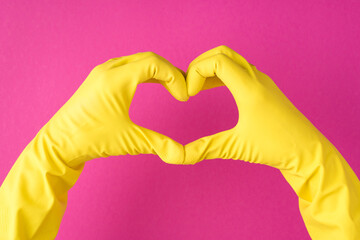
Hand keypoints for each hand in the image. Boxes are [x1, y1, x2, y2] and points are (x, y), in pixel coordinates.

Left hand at [40, 52, 188, 165]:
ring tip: (171, 87)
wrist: (58, 144)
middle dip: (169, 72)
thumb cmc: (90, 139)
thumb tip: (182, 155)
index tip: (184, 97)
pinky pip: (127, 67)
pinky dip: (144, 73)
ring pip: (137, 61)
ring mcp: (101, 73)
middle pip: (148, 59)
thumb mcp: (129, 141)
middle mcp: (108, 70)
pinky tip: (151, 84)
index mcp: (117, 79)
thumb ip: (159, 144)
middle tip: (182, 90)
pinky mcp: (98, 79)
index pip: (155, 64)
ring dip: (157, 71)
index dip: (175, 77)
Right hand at [184, 45, 326, 171]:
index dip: (195, 72)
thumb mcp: (237, 148)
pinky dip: (222, 74)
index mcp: (249, 89)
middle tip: (188, 84)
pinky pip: (239, 70)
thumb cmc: (277, 148)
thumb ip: (204, 149)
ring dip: (211, 68)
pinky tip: (212, 89)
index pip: (217, 61)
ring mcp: (262, 81)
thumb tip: (178, 156)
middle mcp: (257, 79)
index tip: (189, 95)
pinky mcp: (264, 88)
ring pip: (232, 60)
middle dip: (200, 64)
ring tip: (196, 87)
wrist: (307, 151)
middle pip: (223, 53)